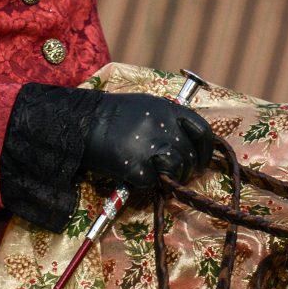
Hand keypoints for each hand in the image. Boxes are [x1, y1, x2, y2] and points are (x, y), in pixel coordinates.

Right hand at [81, 93, 215, 193]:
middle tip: (178, 174)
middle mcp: (164, 127)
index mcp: (169, 109)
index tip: (202, 160)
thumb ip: (168, 120)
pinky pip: (153, 181)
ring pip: (177, 169)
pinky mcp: (135, 167)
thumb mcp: (146, 106)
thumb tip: (187, 139)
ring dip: (171, 177)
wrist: (81, 122)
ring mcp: (150, 147)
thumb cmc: (112, 114)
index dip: (206, 149)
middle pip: (190, 155)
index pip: (202, 131)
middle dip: (189, 168)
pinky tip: (136, 175)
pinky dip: (147, 182)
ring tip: (159, 175)